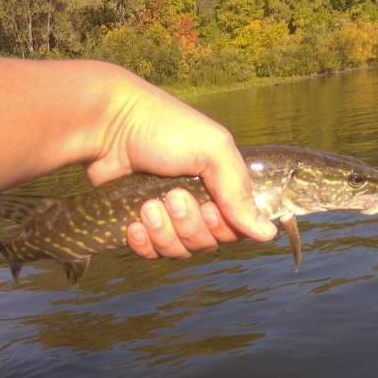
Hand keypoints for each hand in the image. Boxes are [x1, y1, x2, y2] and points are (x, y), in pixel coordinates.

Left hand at [84, 72, 276, 257]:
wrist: (109, 124)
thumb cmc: (164, 129)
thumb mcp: (212, 150)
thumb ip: (239, 192)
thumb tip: (268, 234)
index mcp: (221, 185)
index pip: (235, 228)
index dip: (223, 227)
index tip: (209, 208)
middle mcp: (198, 203)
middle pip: (206, 242)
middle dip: (189, 225)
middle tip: (173, 197)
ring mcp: (167, 216)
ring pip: (178, 250)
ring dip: (163, 232)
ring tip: (147, 205)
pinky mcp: (140, 224)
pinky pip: (151, 253)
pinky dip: (143, 243)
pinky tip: (133, 225)